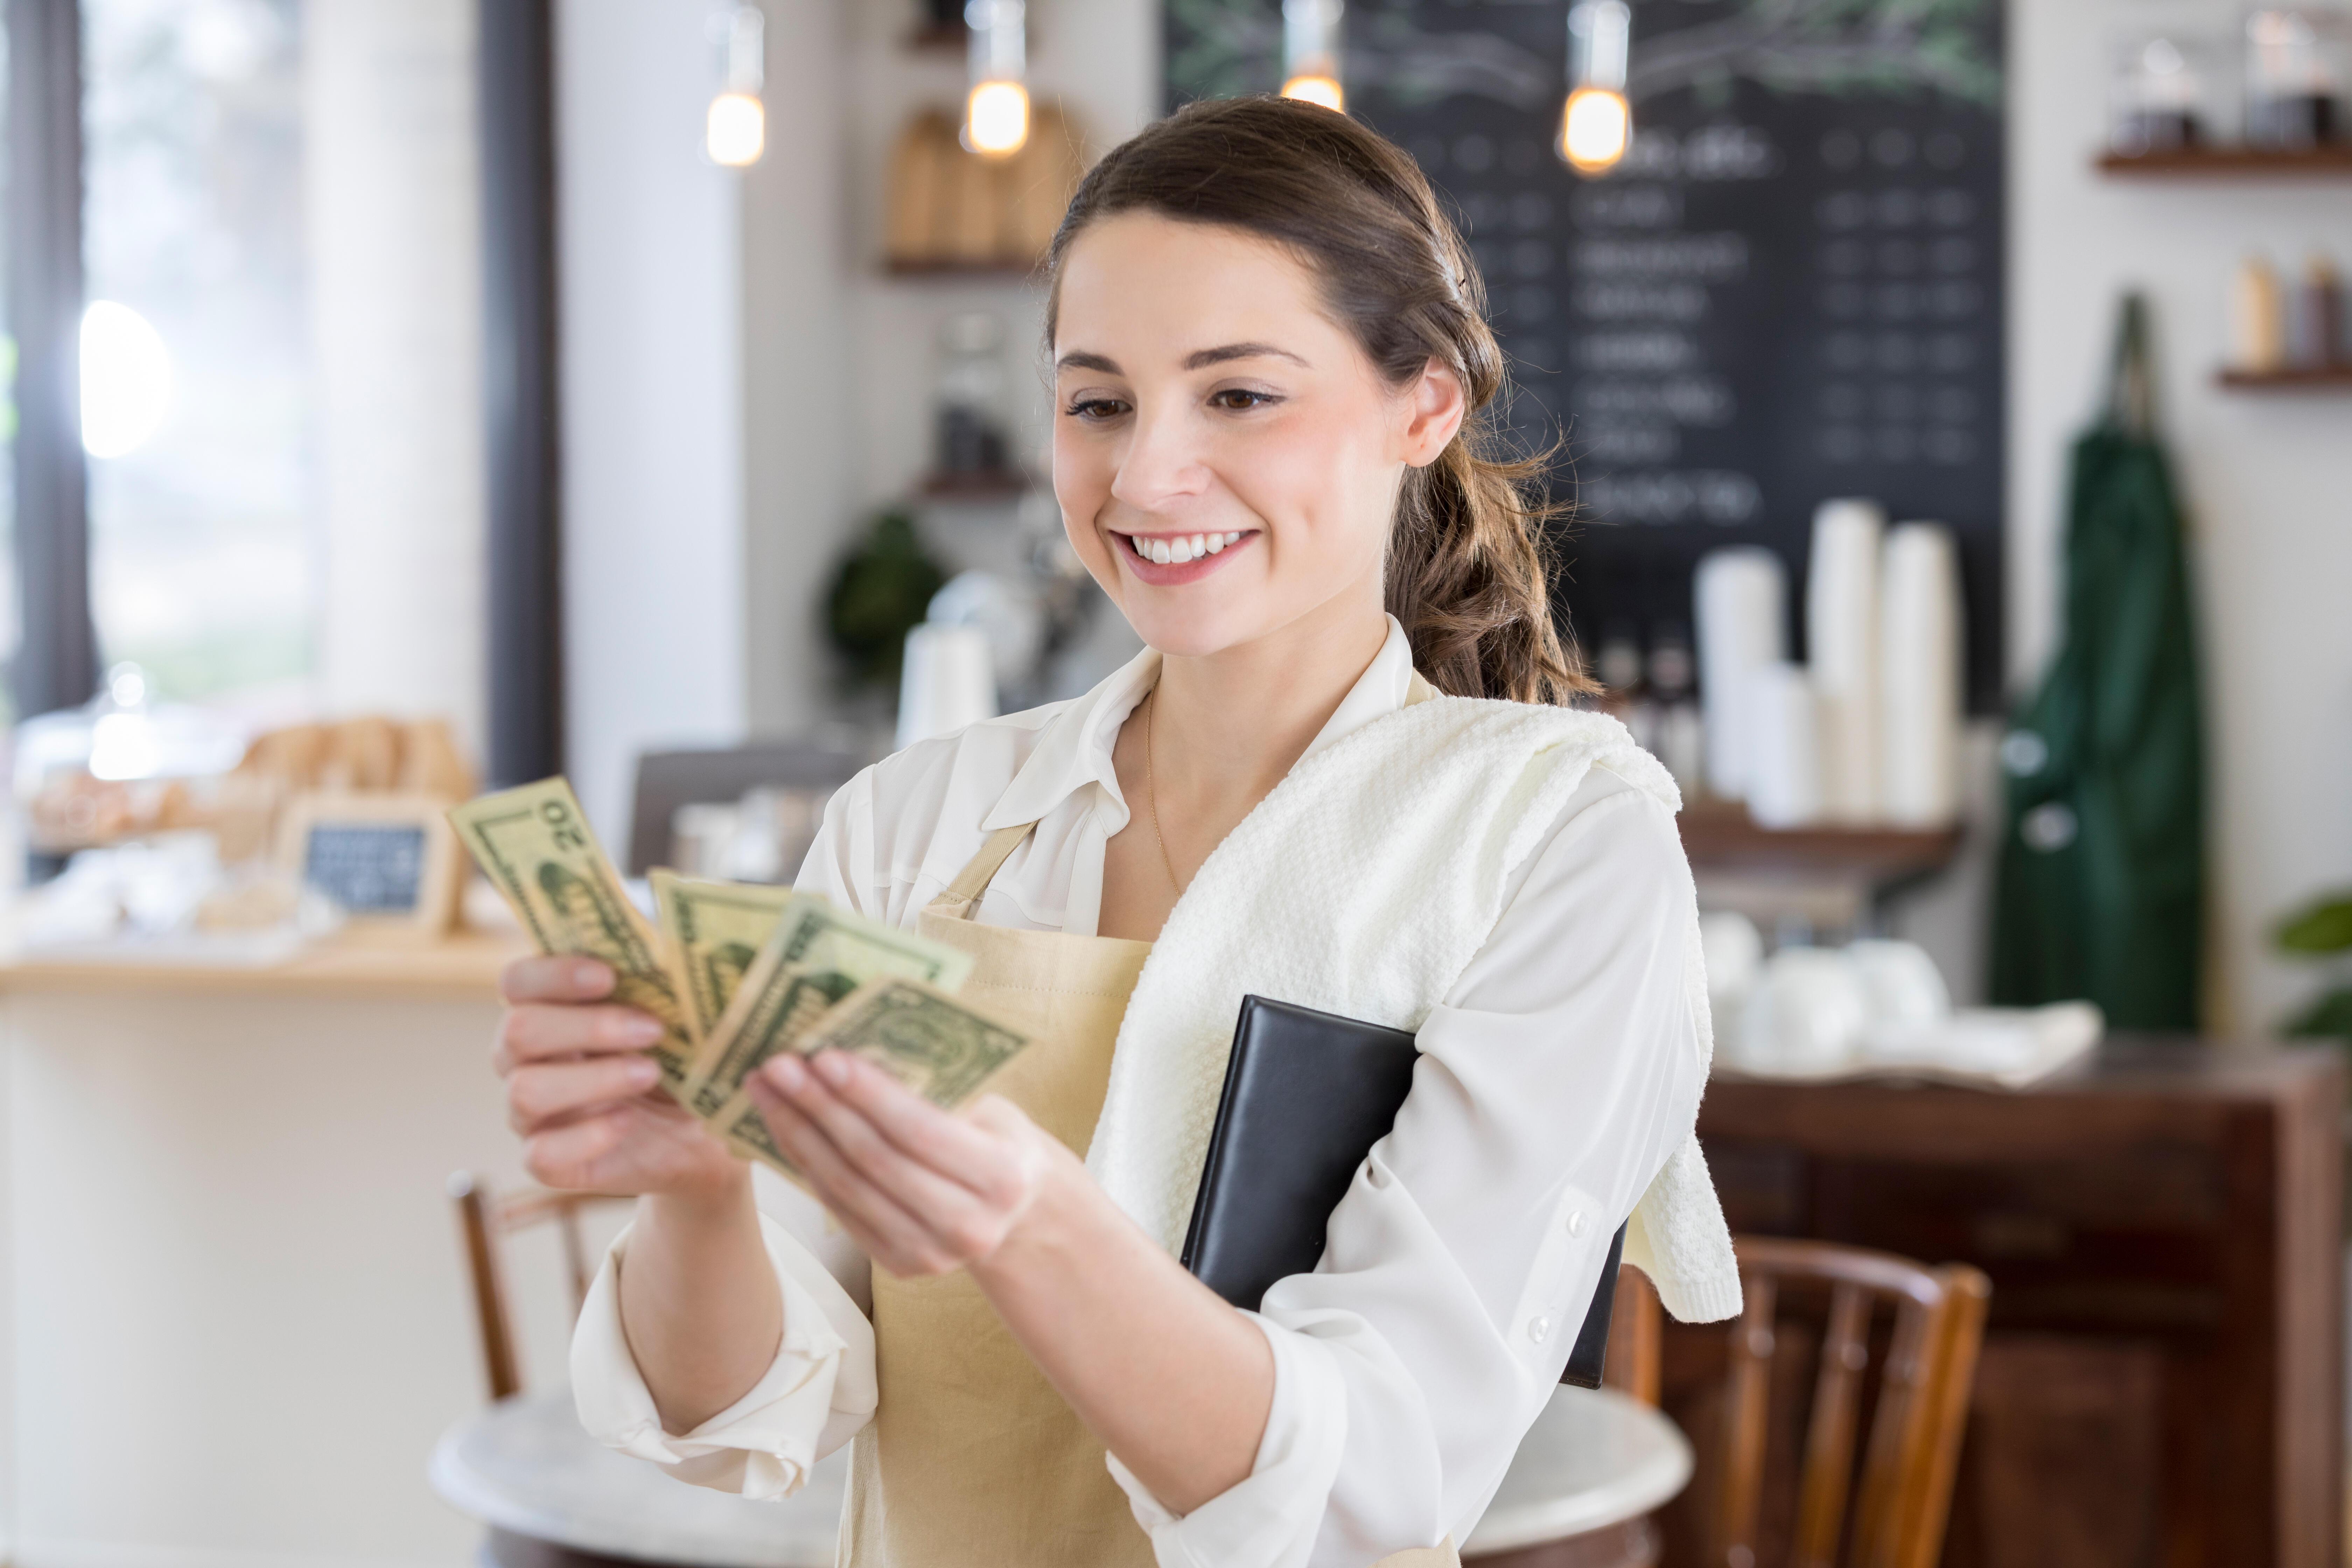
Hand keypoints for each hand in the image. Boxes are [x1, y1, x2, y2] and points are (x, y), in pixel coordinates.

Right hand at [493, 956, 740, 1199]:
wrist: (704, 1134)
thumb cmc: (685, 1059)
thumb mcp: (681, 1016)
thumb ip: (662, 980)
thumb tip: (667, 949)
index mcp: (549, 1009)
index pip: (517, 981)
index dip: (553, 974)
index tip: (609, 976)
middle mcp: (525, 1060)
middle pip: (518, 1031)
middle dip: (588, 1026)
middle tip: (653, 1028)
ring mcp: (529, 1114)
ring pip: (526, 1091)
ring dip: (595, 1078)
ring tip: (650, 1073)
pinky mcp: (547, 1162)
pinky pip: (540, 1154)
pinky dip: (587, 1134)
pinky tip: (627, 1121)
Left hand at [748, 1050, 1061, 1275]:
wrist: (1014, 1208)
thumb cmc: (994, 1135)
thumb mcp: (987, 1106)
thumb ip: (938, 1088)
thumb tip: (857, 1038)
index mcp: (1003, 1177)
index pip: (919, 1131)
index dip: (868, 1094)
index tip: (824, 1055)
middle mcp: (971, 1226)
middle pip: (875, 1160)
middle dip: (820, 1108)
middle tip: (778, 1066)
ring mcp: (933, 1255)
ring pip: (847, 1188)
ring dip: (798, 1134)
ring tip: (764, 1090)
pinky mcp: (899, 1267)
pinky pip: (839, 1208)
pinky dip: (806, 1164)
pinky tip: (782, 1126)